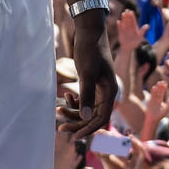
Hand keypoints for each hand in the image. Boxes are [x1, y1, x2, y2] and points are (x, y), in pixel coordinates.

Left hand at [71, 21, 120, 137]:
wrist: (89, 32)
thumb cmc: (90, 50)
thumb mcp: (87, 73)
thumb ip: (87, 95)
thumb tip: (86, 116)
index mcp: (110, 92)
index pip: (101, 119)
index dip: (88, 129)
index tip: (74, 136)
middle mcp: (107, 93)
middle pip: (93, 117)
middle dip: (77, 123)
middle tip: (60, 128)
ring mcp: (99, 89)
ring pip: (87, 109)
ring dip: (73, 112)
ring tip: (58, 110)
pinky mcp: (91, 84)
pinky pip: (85, 100)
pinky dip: (75, 102)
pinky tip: (66, 96)